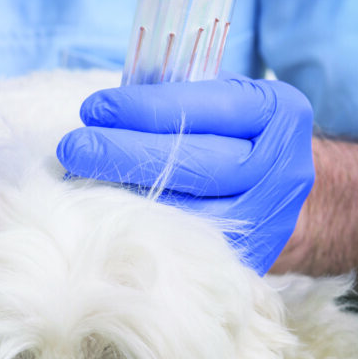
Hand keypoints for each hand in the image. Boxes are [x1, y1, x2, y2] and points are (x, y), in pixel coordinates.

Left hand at [56, 75, 313, 274]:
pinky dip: (139, 226)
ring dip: (125, 195)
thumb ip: (173, 98)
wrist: (284, 195)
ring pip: (189, 210)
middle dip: (126, 153)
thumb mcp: (218, 102)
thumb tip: (102, 110)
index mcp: (280, 114)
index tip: (95, 108)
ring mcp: (267, 221)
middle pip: (197, 163)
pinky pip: (183, 244)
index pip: (209, 107)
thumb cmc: (230, 135)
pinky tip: (102, 213)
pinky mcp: (244, 260)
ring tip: (77, 181)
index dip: (145, 108)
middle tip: (73, 147)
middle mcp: (282, 170)